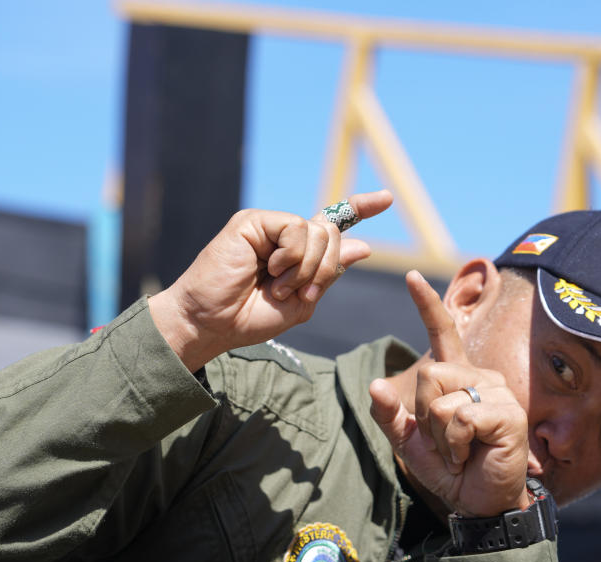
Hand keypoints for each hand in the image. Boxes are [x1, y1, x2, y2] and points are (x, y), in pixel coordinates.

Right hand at [149, 190, 392, 370]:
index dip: (360, 208)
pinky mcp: (253, 220)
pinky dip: (290, 256)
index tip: (387, 199)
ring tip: (277, 286)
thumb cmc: (249, 318)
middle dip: (325, 269)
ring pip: (318, 232)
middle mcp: (284, 235)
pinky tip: (269, 268)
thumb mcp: (301, 303)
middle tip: (299, 293)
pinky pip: (296, 228)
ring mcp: (269, 226)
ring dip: (305, 268)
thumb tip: (363, 246)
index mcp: (297, 253)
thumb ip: (330, 274)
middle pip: (333, 234)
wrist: (213, 322)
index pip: (334, 224)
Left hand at [369, 270, 529, 516]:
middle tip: (446, 441)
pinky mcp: (507, 414)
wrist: (476, 502)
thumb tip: (375, 384)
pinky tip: (470, 454)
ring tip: (460, 450)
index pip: (441, 333)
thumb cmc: (449, 469)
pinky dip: (454, 443)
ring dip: (440, 434)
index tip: (411, 276)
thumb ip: (389, 414)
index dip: (426, 305)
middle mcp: (480, 377)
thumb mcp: (408, 441)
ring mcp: (497, 393)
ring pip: (441, 397)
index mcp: (458, 378)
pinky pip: (460, 417)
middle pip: (429, 373)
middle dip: (425, 414)